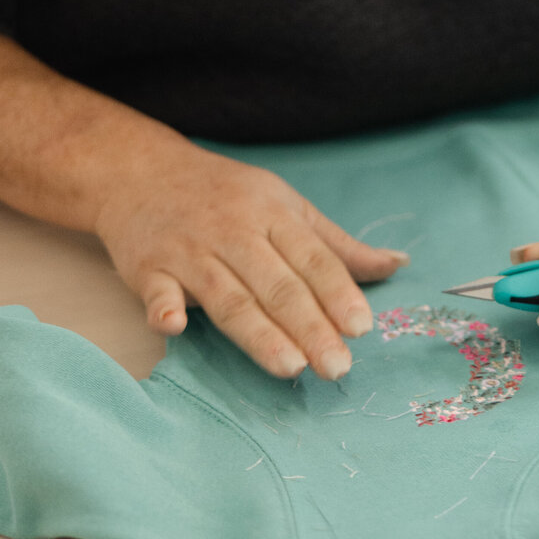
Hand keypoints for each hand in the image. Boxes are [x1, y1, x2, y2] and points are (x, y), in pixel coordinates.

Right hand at [93, 141, 408, 379]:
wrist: (140, 171)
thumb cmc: (225, 194)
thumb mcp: (284, 205)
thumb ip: (336, 245)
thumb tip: (398, 265)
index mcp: (273, 213)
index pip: (312, 258)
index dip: (337, 292)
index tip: (361, 328)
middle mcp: (234, 231)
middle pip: (276, 284)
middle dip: (309, 326)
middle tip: (337, 366)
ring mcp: (189, 250)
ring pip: (228, 296)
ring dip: (257, 331)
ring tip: (290, 367)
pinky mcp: (148, 267)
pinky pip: (157, 290)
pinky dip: (164, 308)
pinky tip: (175, 328)